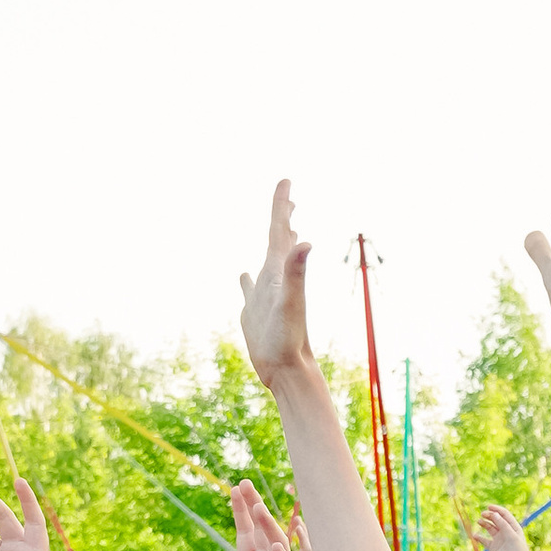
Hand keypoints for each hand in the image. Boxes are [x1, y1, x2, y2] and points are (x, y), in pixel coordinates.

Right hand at [238, 180, 315, 387]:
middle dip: (281, 216)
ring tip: (276, 229)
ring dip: (271, 243)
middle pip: (278, 240)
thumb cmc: (289, 338)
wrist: (287, 370)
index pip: (280, 230)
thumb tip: (305, 242)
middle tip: (287, 195)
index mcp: (280, 271)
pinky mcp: (255, 311)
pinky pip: (250, 288)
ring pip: (267, 261)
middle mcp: (275, 279)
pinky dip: (247, 279)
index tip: (286, 180)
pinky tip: (245, 276)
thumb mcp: (290, 301)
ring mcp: (265, 295)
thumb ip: (296, 272)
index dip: (281, 205)